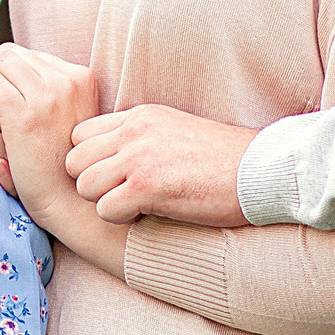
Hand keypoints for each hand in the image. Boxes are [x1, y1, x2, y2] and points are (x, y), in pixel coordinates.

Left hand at [0, 45, 100, 221]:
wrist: (73, 199)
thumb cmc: (68, 161)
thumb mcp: (70, 118)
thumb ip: (51, 93)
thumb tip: (13, 72)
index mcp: (80, 78)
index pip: (29, 56)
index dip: (2, 65)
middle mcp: (65, 82)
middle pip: (11, 58)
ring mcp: (45, 98)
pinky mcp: (23, 118)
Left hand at [66, 105, 258, 228]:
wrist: (261, 169)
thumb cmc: (223, 159)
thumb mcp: (174, 130)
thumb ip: (139, 137)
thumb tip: (109, 158)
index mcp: (139, 116)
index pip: (80, 135)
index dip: (90, 161)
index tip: (113, 177)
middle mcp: (134, 131)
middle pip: (74, 161)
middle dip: (92, 184)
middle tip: (120, 195)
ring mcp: (139, 157)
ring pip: (84, 185)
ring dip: (105, 202)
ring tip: (135, 205)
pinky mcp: (149, 186)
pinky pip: (105, 209)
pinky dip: (121, 218)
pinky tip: (147, 214)